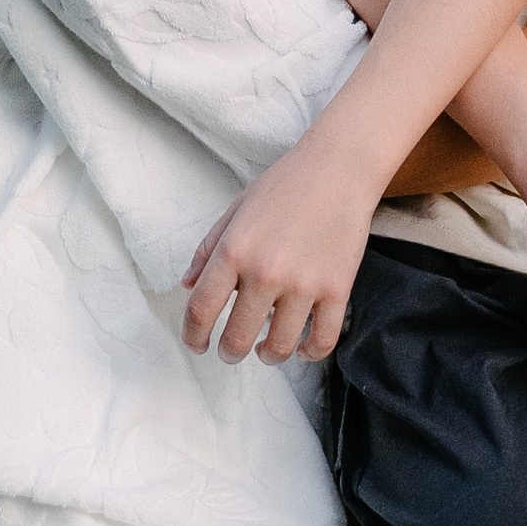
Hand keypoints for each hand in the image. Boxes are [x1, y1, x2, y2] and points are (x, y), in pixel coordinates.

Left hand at [183, 142, 379, 363]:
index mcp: (234, 250)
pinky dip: (310, 353)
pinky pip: (323, 340)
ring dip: (268, 356)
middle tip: (230, 351)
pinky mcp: (337, 290)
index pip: (201, 309)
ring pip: (280, 346)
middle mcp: (266, 272)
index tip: (196, 343)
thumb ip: (209, 249)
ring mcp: (304, 285)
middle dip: (228, 352)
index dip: (192, 335)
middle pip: (237, 337)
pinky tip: (302, 348)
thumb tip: (187, 284)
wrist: (339, 169)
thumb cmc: (285, 185)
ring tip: (265, 351)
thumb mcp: (236, 210)